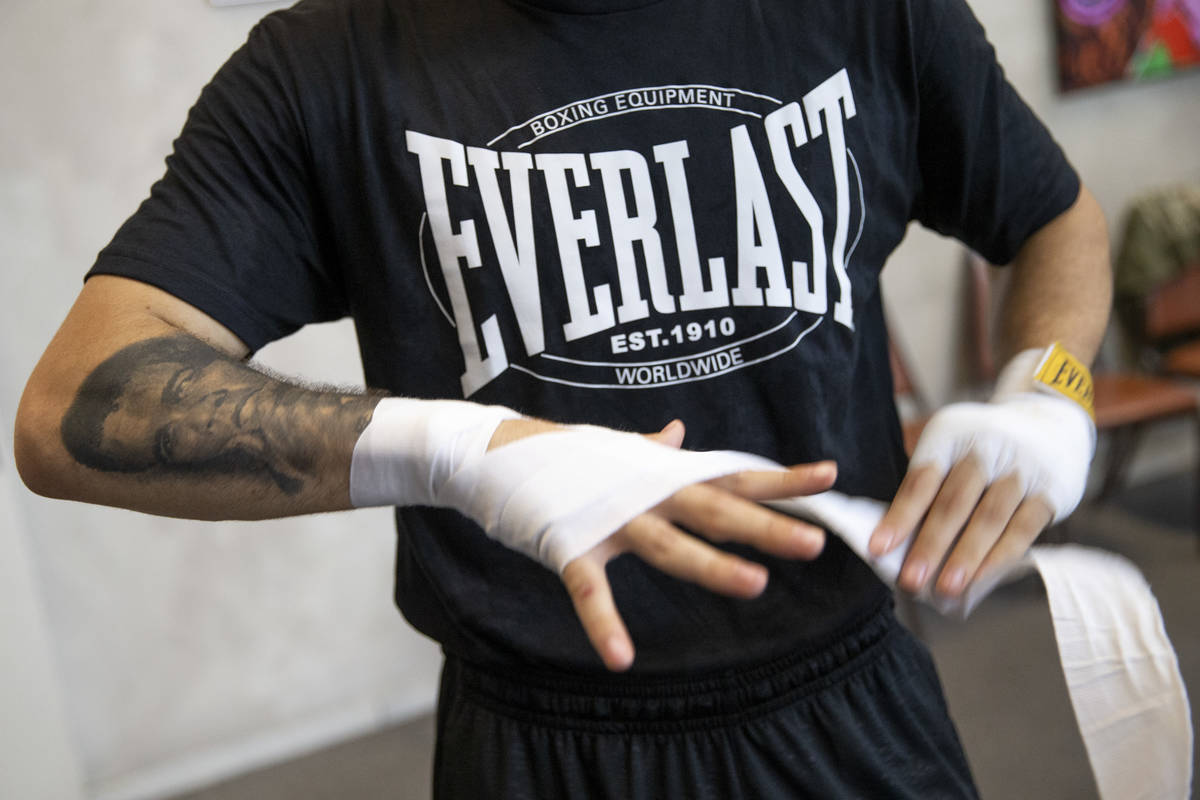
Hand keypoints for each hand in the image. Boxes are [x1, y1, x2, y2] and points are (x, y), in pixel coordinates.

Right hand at [491, 418, 836, 670]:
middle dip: (765, 527)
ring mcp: (609, 519)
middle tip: (815, 541)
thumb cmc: (560, 453)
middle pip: (715, 511)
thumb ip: (652, 449)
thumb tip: (678, 434)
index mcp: (662, 475)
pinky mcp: (569, 545)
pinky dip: (604, 624)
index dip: (781, 480)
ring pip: (669, 547)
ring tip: (755, 586)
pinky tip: (621, 659)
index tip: (830, 475)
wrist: (493, 450)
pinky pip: (590, 591)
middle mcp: (645, 493)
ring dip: (712, 567)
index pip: (731, 476)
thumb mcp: (615, 448)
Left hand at [868, 391, 1090, 598]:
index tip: (877, 549)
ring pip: (989, 517)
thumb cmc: (982, 449)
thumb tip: (897, 543)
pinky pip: (1022, 528)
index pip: (921, 481)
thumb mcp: (951, 448)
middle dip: (930, 545)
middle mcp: (985, 447)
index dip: (900, 517)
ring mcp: (1020, 467)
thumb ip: (929, 487)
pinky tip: (981, 578)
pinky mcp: (1050, 489)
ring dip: (966, 556)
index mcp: (949, 435)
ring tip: (945, 588)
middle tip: (911, 580)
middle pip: (954, 502)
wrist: (1049, 418)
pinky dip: (1000, 556)